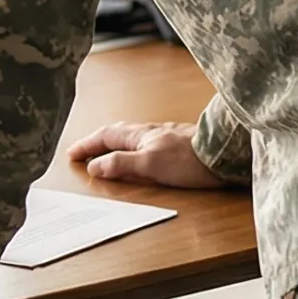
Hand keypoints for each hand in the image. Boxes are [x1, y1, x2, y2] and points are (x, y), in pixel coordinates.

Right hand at [66, 120, 224, 187]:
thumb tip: (94, 166)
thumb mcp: (149, 164)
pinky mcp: (179, 144)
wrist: (225, 153)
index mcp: (139, 135)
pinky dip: (134, 149)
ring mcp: (165, 136)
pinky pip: (146, 143)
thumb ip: (120, 164)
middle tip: (84, 152)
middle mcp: (150, 132)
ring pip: (132, 137)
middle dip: (98, 142)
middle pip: (116, 133)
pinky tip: (142, 155)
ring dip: (115, 144)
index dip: (87, 145)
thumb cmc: (190, 160)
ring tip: (107, 153)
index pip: (105, 136)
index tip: (72, 154)